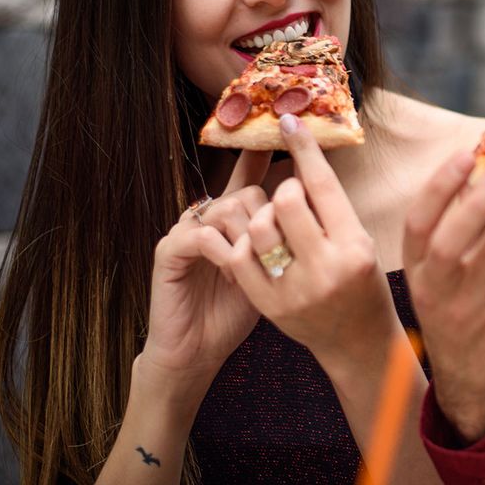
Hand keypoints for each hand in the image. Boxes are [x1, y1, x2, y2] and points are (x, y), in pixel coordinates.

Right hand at [140, 150, 270, 398]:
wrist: (196, 351)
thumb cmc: (236, 313)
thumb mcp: (268, 271)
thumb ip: (281, 240)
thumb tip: (316, 212)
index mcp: (231, 220)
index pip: (249, 176)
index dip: (264, 156)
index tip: (286, 133)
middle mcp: (207, 217)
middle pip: (248, 193)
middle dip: (268, 222)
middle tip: (276, 256)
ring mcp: (186, 230)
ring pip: (227, 209)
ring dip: (248, 240)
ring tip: (255, 271)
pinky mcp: (168, 251)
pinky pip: (203, 235)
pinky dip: (225, 254)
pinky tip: (235, 276)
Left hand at [201, 115, 398, 369]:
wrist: (357, 343)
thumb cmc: (363, 284)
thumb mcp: (363, 243)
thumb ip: (333, 208)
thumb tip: (304, 158)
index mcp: (355, 248)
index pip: (323, 185)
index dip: (303, 148)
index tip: (288, 121)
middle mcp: (326, 269)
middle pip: (287, 200)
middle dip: (285, 189)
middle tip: (291, 198)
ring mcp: (294, 290)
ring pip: (258, 226)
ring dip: (260, 214)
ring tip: (273, 222)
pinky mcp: (268, 306)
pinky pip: (236, 257)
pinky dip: (234, 239)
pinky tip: (242, 234)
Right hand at [403, 153, 484, 442]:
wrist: (470, 386)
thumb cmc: (458, 317)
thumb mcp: (438, 279)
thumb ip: (451, 230)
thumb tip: (476, 171)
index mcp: (416, 271)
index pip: (417, 223)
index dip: (439, 186)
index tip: (466, 153)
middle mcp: (435, 288)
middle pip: (452, 239)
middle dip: (483, 198)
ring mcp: (468, 307)